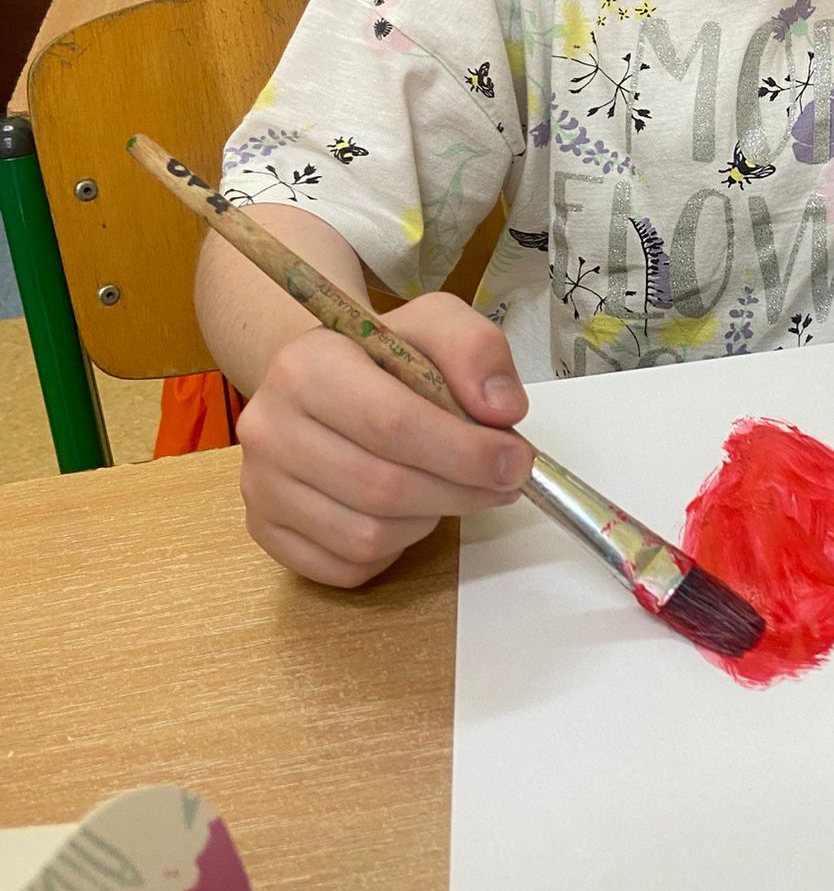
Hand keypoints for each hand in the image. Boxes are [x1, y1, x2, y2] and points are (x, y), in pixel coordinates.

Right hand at [236, 293, 533, 586]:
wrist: (317, 380)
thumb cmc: (381, 356)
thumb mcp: (435, 323)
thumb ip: (476, 350)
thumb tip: (502, 409)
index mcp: (307, 366)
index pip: (393, 424)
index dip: (465, 452)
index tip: (516, 461)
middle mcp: (269, 427)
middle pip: (383, 487)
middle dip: (460, 492)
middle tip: (503, 482)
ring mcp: (260, 486)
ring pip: (367, 536)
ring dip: (428, 521)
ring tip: (447, 488)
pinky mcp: (265, 531)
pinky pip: (346, 567)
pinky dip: (392, 550)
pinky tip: (407, 512)